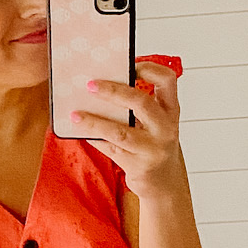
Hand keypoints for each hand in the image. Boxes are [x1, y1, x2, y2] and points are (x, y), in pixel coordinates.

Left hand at [69, 58, 183, 198]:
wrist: (164, 183)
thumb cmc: (154, 144)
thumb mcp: (156, 122)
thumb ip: (140, 104)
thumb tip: (103, 84)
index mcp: (171, 110)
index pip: (167, 80)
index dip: (148, 69)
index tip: (129, 64)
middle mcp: (166, 128)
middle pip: (141, 102)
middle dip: (113, 91)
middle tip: (91, 85)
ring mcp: (153, 148)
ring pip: (120, 131)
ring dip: (94, 122)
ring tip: (76, 115)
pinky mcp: (138, 166)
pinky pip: (110, 149)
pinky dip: (94, 139)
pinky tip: (81, 131)